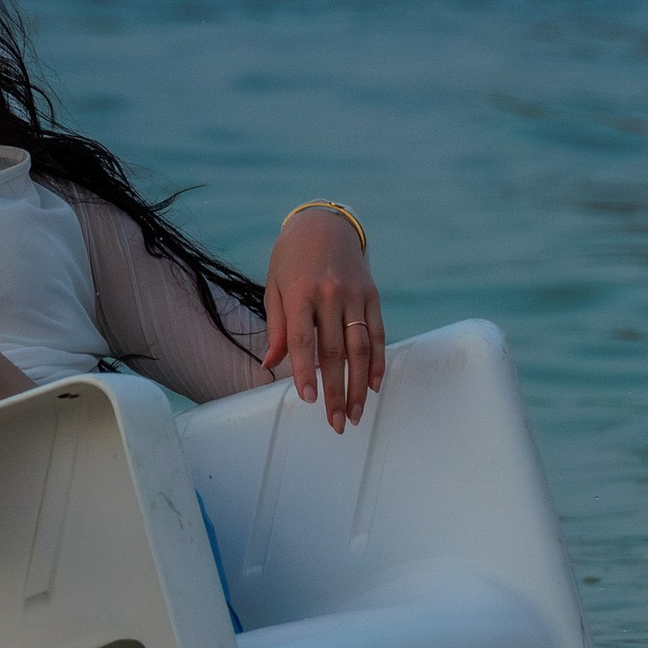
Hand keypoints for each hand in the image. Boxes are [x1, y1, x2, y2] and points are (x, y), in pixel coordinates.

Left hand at [263, 207, 382, 430]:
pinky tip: (373, 385)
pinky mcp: (372, 296)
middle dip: (335, 391)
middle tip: (336, 423)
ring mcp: (354, 295)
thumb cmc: (291, 259)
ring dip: (359, 385)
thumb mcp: (274, 286)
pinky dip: (378, 362)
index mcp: (299, 292)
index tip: (309, 399)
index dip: (304, 371)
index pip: (302, 339)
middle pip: (334, 351)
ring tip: (355, 414)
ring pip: (360, 348)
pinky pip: (378, 333)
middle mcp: (329, 294)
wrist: (324, 224)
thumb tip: (269, 364)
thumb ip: (276, 327)